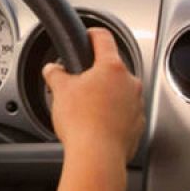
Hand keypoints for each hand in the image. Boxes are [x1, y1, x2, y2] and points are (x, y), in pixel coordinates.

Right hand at [42, 28, 144, 162]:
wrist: (97, 157)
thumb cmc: (82, 123)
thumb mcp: (60, 90)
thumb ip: (55, 74)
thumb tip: (52, 69)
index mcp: (112, 67)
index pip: (104, 38)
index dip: (93, 34)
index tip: (89, 35)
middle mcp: (129, 83)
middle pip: (112, 68)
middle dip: (96, 74)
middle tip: (78, 84)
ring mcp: (136, 104)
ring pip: (119, 92)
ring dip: (105, 96)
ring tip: (86, 109)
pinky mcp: (137, 125)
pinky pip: (124, 113)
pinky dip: (112, 115)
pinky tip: (97, 124)